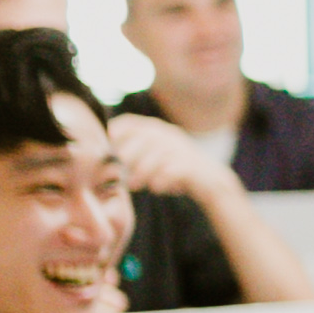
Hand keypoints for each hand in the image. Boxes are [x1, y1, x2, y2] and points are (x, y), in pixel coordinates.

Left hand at [105, 113, 224, 205]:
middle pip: (140, 142)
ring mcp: (182, 149)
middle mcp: (169, 134)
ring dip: (141, 174)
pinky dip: (161, 182)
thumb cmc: (174, 170)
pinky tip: (158, 188)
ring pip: (153, 159)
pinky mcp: (192, 166)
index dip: (114, 135)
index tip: (105, 151)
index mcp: (157, 129)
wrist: (211, 181)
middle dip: (127, 159)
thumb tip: (102, 158)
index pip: (129, 124)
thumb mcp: (154, 156)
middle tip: (119, 175)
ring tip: (135, 186)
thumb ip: (132, 153)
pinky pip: (170, 173)